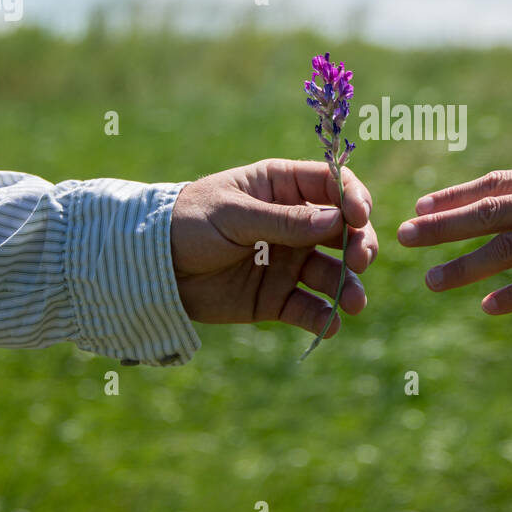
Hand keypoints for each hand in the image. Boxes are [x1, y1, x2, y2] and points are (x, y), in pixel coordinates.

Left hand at [171, 159, 376, 335]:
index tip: (360, 216)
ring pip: (334, 273)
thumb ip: (284, 221)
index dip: (354, 198)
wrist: (151, 266)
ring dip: (349, 286)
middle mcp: (295, 224)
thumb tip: (337, 221)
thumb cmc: (189, 222)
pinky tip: (329, 325)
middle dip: (360, 244)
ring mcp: (289, 262)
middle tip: (360, 260)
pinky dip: (323, 318)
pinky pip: (309, 309)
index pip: (333, 186)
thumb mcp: (235, 215)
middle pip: (344, 231)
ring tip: (353, 303)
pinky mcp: (277, 298)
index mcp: (283, 188)